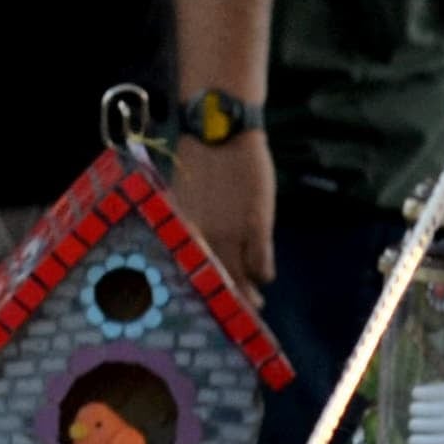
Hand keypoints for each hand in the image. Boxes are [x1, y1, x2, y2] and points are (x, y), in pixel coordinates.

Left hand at [174, 129, 276, 289]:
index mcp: (180, 228)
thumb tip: (194, 244)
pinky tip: (263, 276)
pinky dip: (263, 273)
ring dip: (249, 292)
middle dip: (225, 299)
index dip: (195, 288)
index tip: (198, 303)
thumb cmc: (199, 162)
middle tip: (232, 310)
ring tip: (254, 304)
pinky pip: (262, 263)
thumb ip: (190, 223)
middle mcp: (201, 236)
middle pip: (214, 280)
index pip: (186, 270)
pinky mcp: (256, 225)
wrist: (219, 133)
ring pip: (240, 278)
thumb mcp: (185, 197)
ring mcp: (230, 232)